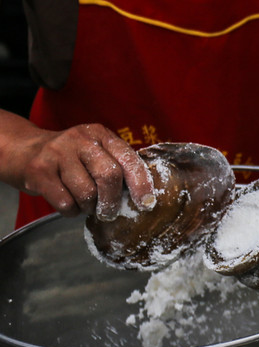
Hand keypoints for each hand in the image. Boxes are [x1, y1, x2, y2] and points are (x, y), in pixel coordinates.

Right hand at [16, 123, 154, 220]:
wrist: (24, 150)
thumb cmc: (69, 158)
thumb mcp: (94, 150)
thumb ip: (115, 164)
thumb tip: (142, 195)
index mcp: (101, 134)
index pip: (128, 159)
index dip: (141, 183)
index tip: (146, 202)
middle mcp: (81, 140)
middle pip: (109, 176)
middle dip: (112, 200)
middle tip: (109, 212)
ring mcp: (58, 153)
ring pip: (87, 193)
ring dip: (88, 207)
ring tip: (83, 203)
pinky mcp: (40, 171)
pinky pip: (65, 202)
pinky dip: (71, 211)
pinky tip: (68, 204)